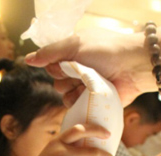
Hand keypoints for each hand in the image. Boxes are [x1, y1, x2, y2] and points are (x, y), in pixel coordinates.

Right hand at [25, 28, 152, 106]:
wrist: (133, 66)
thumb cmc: (106, 51)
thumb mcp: (75, 45)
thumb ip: (50, 53)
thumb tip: (27, 59)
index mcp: (74, 55)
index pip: (52, 64)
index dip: (56, 66)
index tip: (66, 64)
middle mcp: (79, 71)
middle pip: (57, 81)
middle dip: (65, 79)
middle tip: (79, 75)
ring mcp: (87, 87)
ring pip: (65, 95)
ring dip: (72, 92)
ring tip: (86, 86)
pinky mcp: (94, 101)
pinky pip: (76, 106)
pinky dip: (79, 102)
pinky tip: (88, 97)